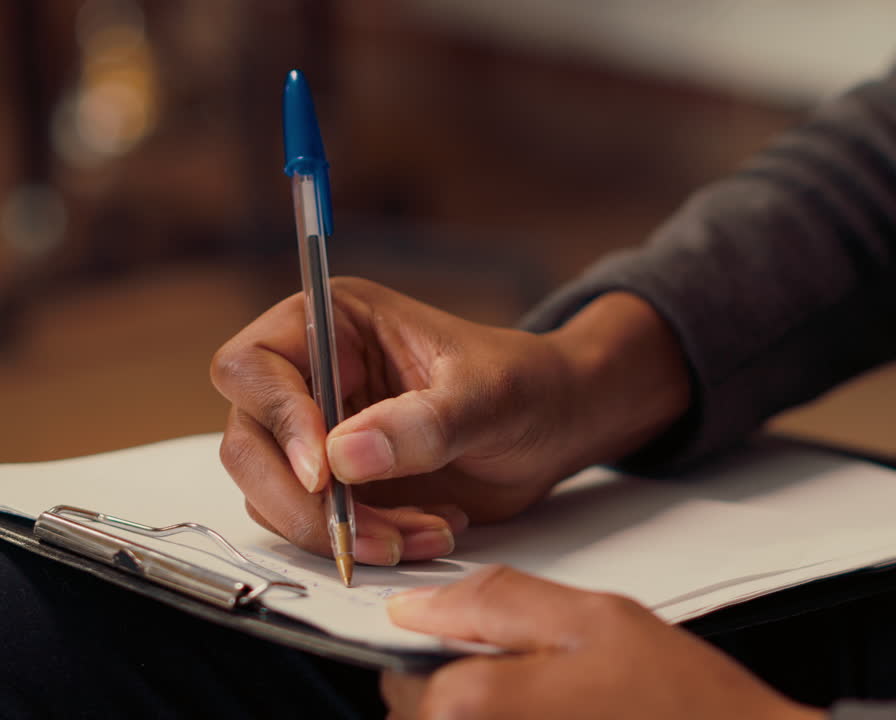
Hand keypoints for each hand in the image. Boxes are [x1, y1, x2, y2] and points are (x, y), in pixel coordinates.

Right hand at [211, 278, 688, 564]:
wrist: (557, 425)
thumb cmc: (528, 385)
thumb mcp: (490, 397)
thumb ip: (425, 422)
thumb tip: (344, 454)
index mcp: (336, 323)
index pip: (254, 364)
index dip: (278, 418)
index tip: (324, 473)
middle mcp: (314, 376)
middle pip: (250, 442)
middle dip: (303, 500)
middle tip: (365, 534)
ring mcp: (321, 434)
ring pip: (276, 495)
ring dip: (343, 530)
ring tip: (426, 531)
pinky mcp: (340, 485)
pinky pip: (318, 526)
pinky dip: (367, 544)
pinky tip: (432, 531)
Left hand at [381, 566, 823, 719]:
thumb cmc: (682, 704)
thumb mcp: (594, 618)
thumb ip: (495, 602)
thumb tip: (416, 605)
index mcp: (470, 706)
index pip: (399, 673)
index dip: (445, 649)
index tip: (495, 647)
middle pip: (426, 716)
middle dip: (468, 692)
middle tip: (552, 684)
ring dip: (498, 711)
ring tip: (574, 706)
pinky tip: (574, 717)